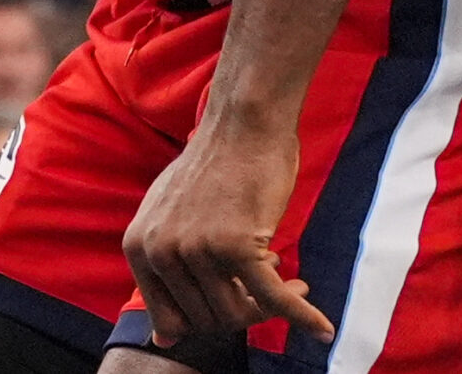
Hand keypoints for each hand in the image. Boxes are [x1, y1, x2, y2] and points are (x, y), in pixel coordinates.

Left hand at [126, 120, 326, 344]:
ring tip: (290, 279)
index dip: (206, 320)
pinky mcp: (236, 244)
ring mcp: (197, 249)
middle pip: (208, 320)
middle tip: (270, 285)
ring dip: (271, 307)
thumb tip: (162, 340)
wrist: (245, 122)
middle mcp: (161, 251)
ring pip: (238, 314)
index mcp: (139, 247)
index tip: (234, 303)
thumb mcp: (169, 217)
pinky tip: (321, 326)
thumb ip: (163, 272)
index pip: (170, 320)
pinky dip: (302, 317)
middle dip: (244, 312)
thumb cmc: (216, 167)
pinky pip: (273, 299)